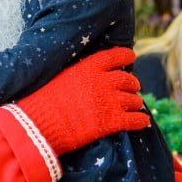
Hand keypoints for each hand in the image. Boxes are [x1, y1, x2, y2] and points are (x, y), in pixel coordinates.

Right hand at [16, 47, 147, 155]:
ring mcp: (109, 102)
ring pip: (134, 100)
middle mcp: (103, 81)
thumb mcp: (60, 78)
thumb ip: (78, 75)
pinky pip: (135, 120)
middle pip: (128, 79)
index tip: (131, 57)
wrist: (38, 125)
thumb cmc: (41, 102)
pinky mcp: (111, 122)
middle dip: (132, 84)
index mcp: (88, 67)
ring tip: (134, 107)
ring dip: (136, 103)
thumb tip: (85, 78)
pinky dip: (141, 121)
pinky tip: (143, 122)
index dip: (126, 56)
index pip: (115, 56)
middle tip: (132, 89)